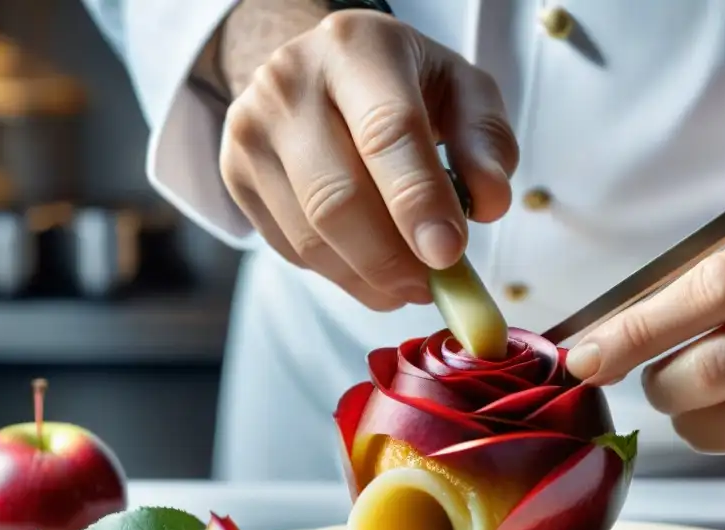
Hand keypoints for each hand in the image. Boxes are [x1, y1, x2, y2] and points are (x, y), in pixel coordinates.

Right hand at [217, 3, 517, 309]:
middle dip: (391, 260)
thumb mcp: (461, 91)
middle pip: (336, 198)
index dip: (418, 201)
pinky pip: (291, 250)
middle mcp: (290, 84)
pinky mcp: (235, 174)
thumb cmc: (402, 86)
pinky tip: (371, 266)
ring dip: (368, 278)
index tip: (449, 254)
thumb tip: (489, 204)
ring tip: (409, 282)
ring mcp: (251, 131)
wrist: (318, 71)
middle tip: (432, 286)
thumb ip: (487, 141)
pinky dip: (340, 274)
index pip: (387, 132)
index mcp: (356, 49)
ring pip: (310, 237)